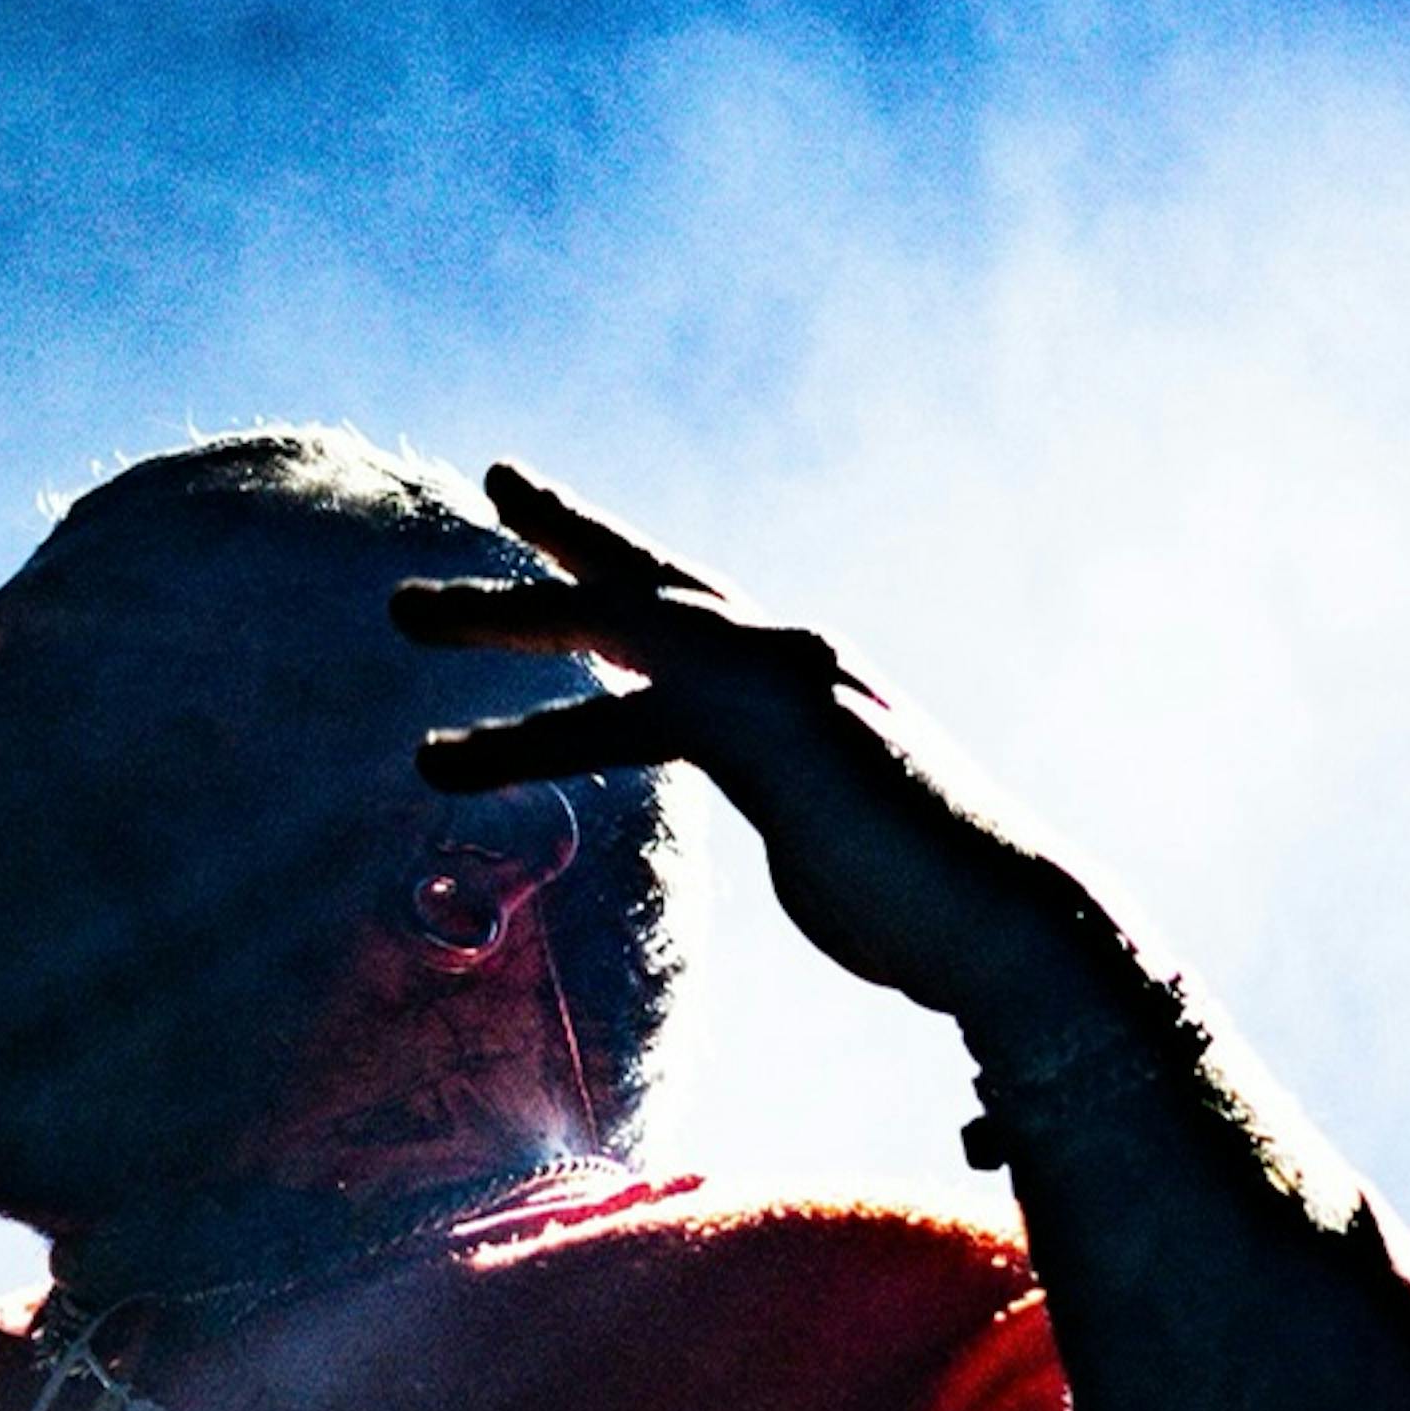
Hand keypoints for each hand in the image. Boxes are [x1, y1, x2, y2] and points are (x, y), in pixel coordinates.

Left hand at [394, 465, 1112, 1033]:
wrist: (1006, 927)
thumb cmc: (932, 909)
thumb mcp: (840, 839)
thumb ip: (796, 804)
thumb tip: (794, 822)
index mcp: (806, 678)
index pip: (697, 601)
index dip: (625, 559)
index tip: (560, 520)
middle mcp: (791, 656)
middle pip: (654, 575)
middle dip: (563, 531)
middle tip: (491, 482)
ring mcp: (782, 683)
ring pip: (622, 621)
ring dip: (507, 613)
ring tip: (403, 610)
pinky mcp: (766, 736)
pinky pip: (623, 721)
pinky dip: (529, 735)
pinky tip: (443, 758)